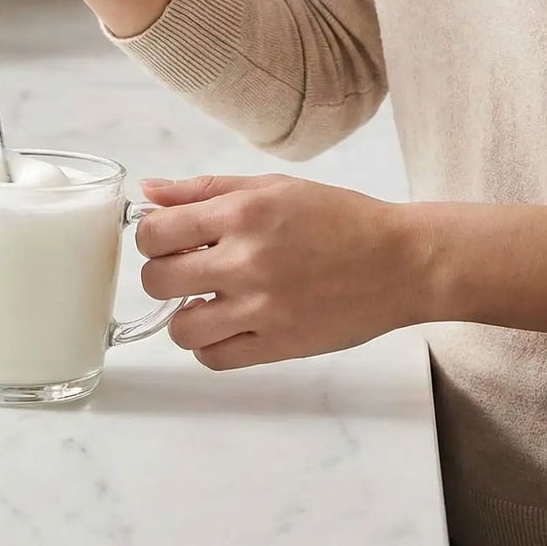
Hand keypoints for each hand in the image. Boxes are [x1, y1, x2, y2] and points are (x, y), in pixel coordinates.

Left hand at [135, 175, 427, 368]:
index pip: (155, 232)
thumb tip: (147, 192)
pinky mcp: (280, 346)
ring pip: (180, 328)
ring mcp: (262, 309)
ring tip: (206, 300)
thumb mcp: (269, 186)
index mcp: (242, 213)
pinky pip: (214, 359)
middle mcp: (247, 261)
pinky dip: (210, 344)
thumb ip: (202, 190)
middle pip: (156, 280)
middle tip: (184, 269)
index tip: (166, 239)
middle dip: (161, 273)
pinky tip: (227, 323)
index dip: (150, 236)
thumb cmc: (336, 217)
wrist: (399, 261)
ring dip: (183, 315)